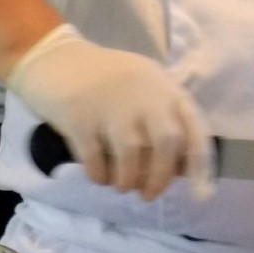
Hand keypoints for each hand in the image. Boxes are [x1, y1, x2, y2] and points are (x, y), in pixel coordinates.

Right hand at [6, 24, 213, 199]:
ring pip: (132, 155)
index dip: (200, 165)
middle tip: (148, 195)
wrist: (53, 57)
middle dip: (160, 177)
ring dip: (128, 180)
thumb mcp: (143, 88)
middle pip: (166, 143)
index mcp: (163, 87)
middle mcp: (143, 94)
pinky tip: (99, 175)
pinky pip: (96, 160)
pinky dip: (100, 176)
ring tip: (121, 185)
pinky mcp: (79, 118)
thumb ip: (163, 119)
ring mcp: (111, 105)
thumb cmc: (104, 79)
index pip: (192, 128)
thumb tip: (180, 169)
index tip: (200, 195)